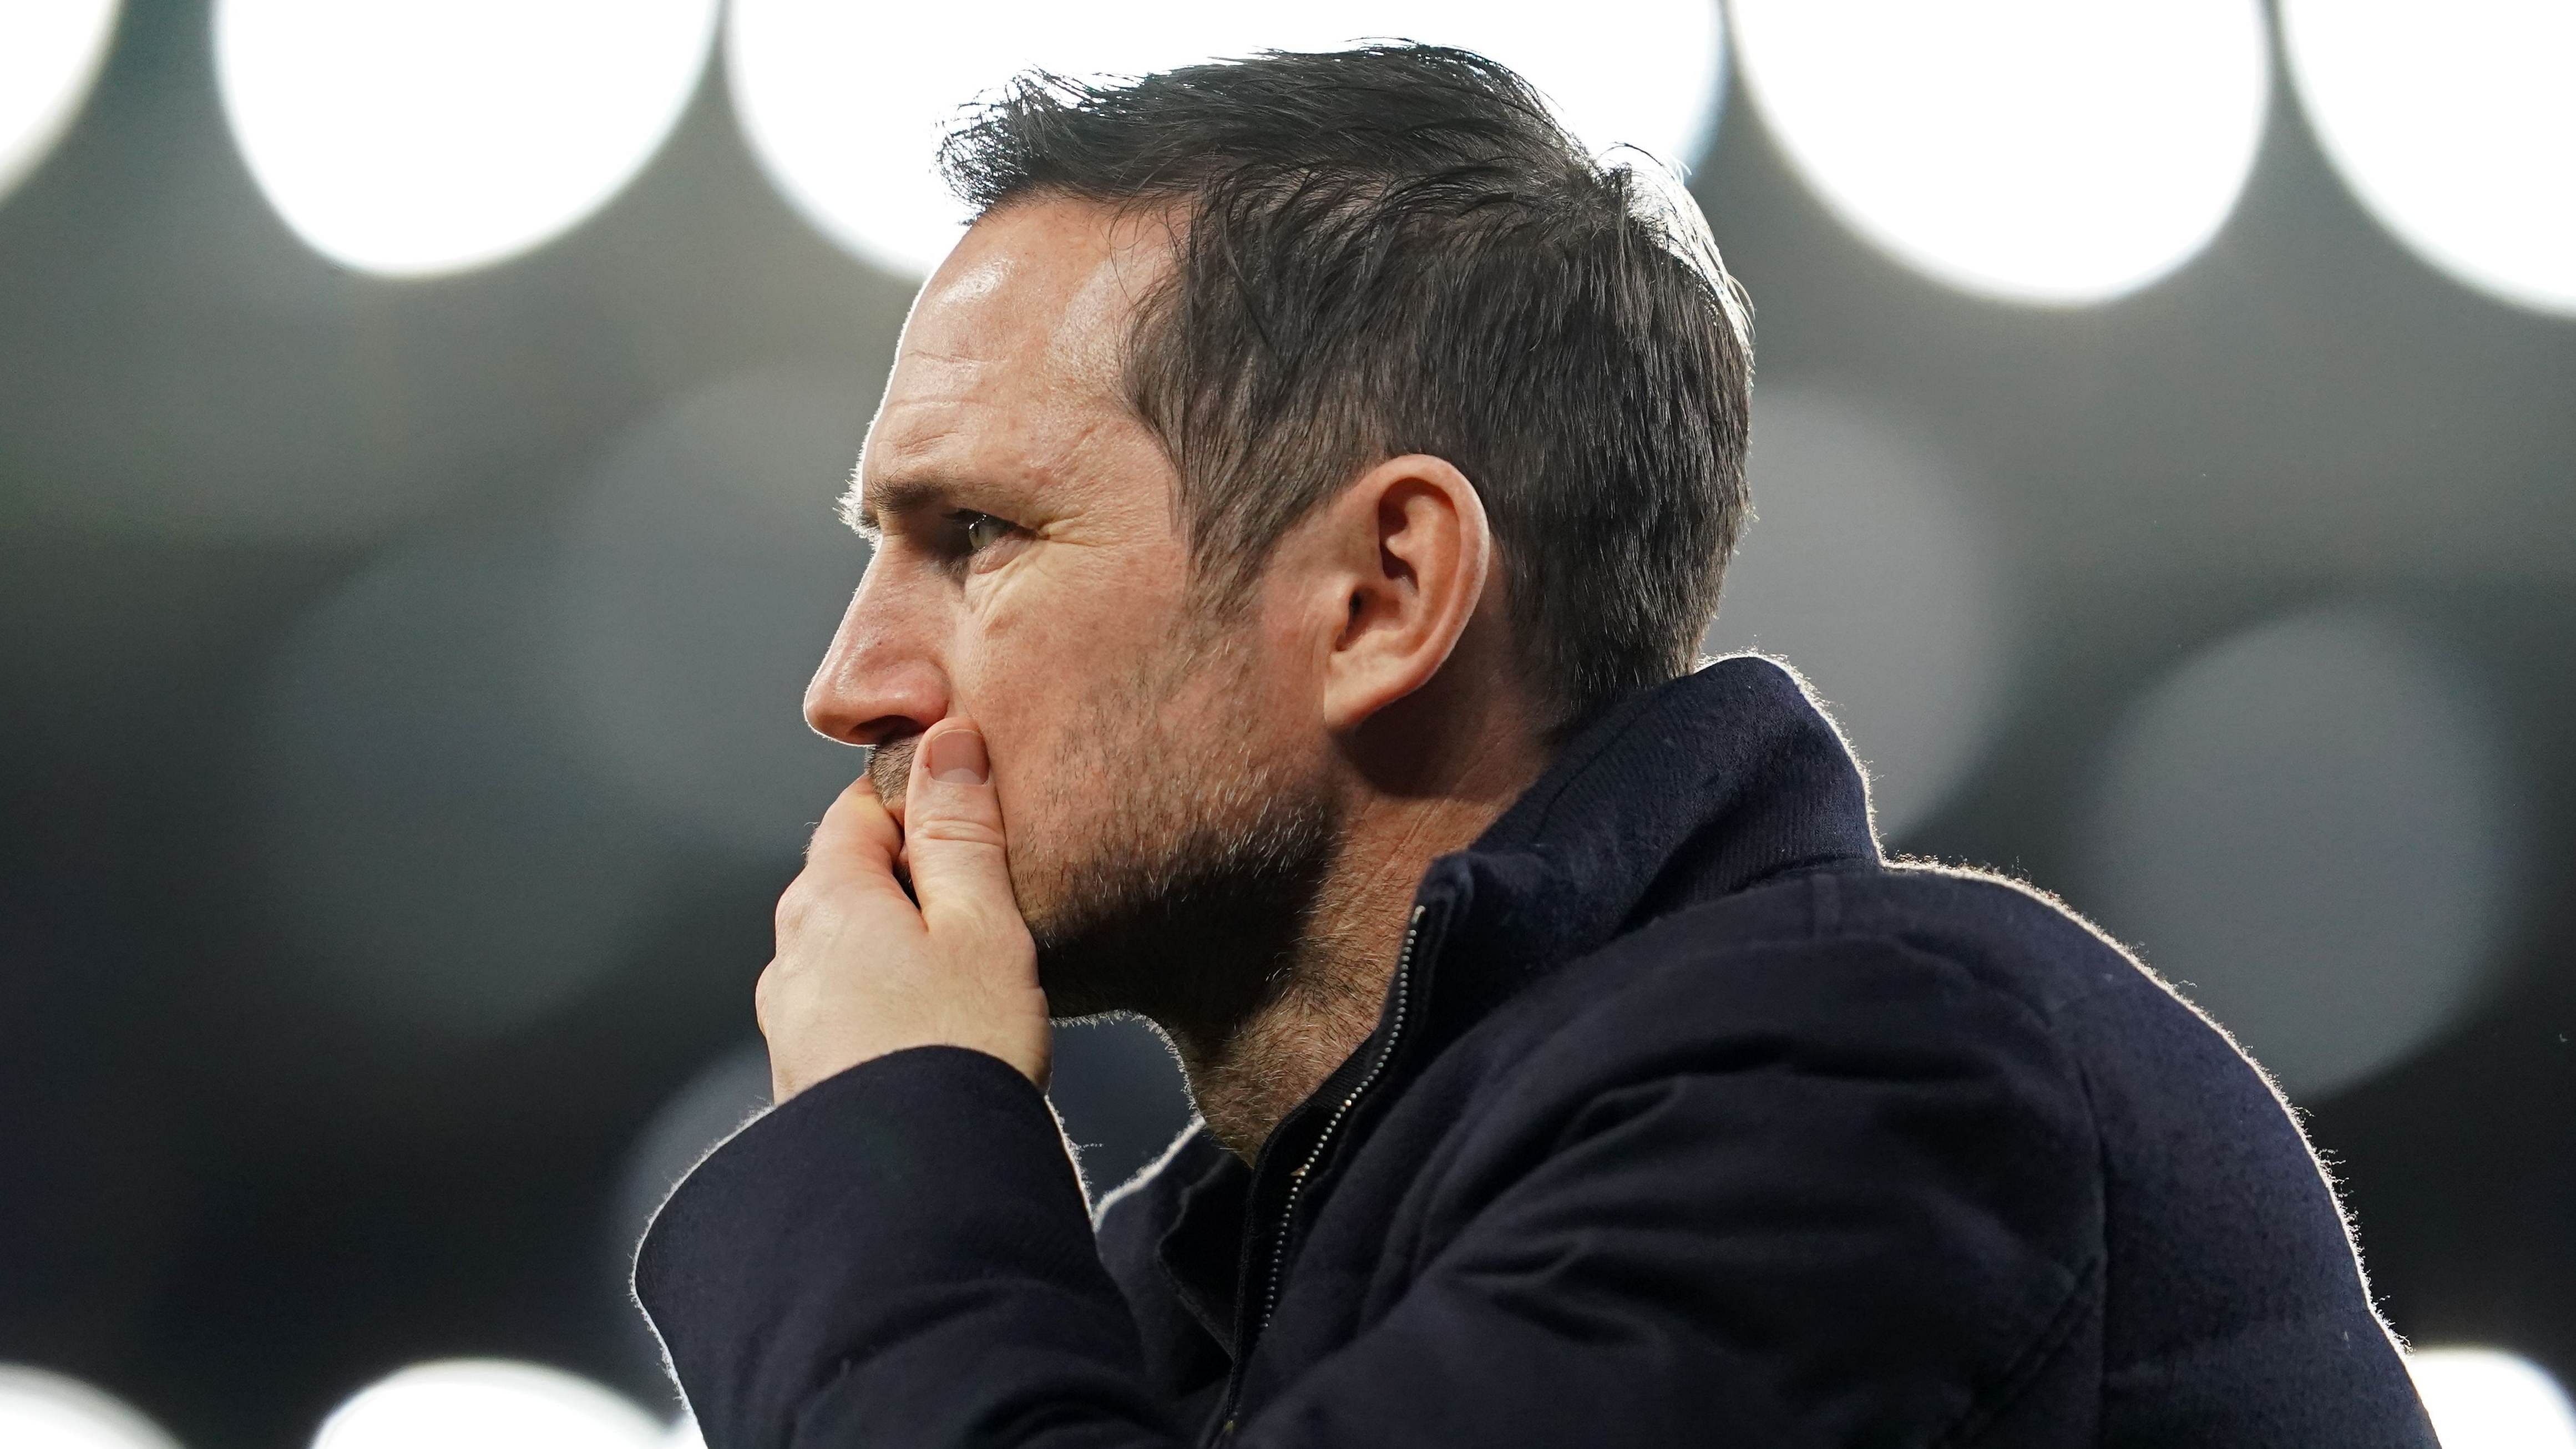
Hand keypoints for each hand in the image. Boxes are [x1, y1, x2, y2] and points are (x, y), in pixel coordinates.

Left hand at [756, 720, 1050, 1102]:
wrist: (917, 1197)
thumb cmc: (959, 1053)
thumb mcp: (981, 924)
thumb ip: (961, 831)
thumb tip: (945, 743)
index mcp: (826, 902)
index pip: (859, 812)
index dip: (919, 802)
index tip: (973, 816)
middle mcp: (790, 957)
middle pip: (849, 883)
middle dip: (910, 881)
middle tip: (987, 904)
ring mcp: (790, 1025)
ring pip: (846, 953)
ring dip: (898, 950)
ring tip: (969, 980)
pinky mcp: (807, 1082)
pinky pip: (846, 1013)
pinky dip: (886, 1006)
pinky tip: (936, 1036)